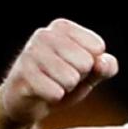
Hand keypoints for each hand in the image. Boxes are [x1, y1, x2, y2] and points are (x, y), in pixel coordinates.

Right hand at [0, 18, 118, 125]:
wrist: (27, 101)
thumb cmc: (63, 81)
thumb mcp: (90, 73)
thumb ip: (106, 67)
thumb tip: (101, 62)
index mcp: (62, 27)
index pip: (97, 46)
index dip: (91, 64)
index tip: (75, 66)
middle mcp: (44, 34)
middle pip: (85, 63)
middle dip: (78, 77)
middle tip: (62, 77)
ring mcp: (30, 53)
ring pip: (70, 79)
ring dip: (66, 88)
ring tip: (52, 84)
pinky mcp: (21, 74)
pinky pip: (55, 93)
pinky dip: (54, 98)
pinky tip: (42, 92)